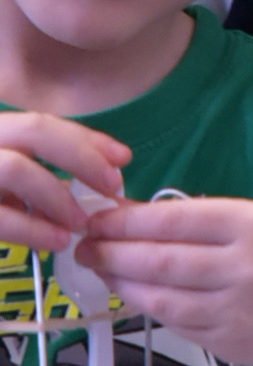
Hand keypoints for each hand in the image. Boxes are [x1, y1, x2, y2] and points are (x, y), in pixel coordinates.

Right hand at [0, 112, 129, 252]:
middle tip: (113, 186)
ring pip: (15, 167)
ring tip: (81, 224)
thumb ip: (25, 180)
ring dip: (56, 195)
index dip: (87, 139)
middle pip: (36, 131)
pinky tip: (54, 242)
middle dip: (82, 156)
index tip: (124, 157)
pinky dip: (29, 228)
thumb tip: (81, 188)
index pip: (44, 123)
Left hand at [79, 196, 252, 365]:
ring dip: (122, 284)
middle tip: (85, 246)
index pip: (176, 220)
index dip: (129, 220)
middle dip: (114, 253)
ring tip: (103, 271)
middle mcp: (245, 267)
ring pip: (160, 299)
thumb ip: (204, 221)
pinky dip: (150, 308)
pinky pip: (176, 324)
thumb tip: (136, 216)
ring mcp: (235, 310)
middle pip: (160, 261)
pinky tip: (138, 294)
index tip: (99, 218)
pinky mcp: (226, 344)